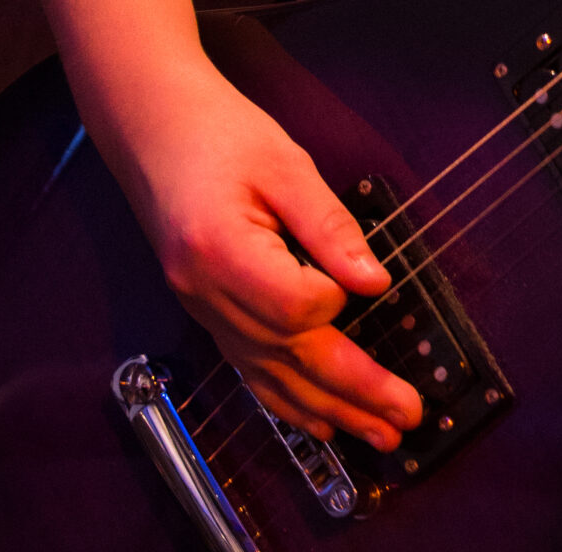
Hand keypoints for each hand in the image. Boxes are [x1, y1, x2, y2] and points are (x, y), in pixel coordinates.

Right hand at [102, 62, 423, 449]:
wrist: (155, 128)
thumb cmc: (219, 133)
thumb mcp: (285, 163)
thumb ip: (329, 225)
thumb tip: (373, 282)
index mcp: (220, 251)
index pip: (293, 305)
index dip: (334, 297)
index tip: (359, 278)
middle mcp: (205, 294)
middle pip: (288, 357)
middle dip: (354, 391)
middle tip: (406, 417)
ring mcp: (201, 309)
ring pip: (269, 376)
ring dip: (328, 410)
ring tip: (378, 434)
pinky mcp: (206, 311)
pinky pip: (249, 367)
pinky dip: (287, 398)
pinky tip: (319, 420)